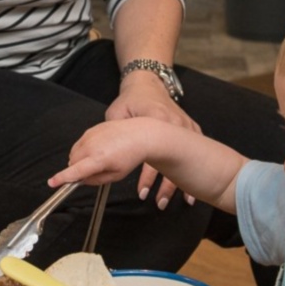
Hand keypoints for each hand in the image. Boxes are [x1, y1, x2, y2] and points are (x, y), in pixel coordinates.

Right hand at [50, 118, 154, 188]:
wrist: (140, 134)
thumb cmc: (131, 156)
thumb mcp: (116, 175)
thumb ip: (96, 180)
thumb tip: (81, 180)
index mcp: (99, 159)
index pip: (75, 171)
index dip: (62, 178)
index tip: (52, 182)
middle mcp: (92, 145)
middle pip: (72, 162)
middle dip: (77, 170)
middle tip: (93, 172)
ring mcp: (90, 135)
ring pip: (74, 153)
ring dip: (79, 160)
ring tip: (98, 160)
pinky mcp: (91, 129)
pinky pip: (79, 143)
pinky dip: (84, 150)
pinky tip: (98, 150)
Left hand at [105, 74, 200, 208]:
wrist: (149, 83)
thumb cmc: (132, 99)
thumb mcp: (116, 114)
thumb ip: (108, 137)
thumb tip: (92, 159)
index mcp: (155, 120)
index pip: (150, 155)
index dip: (147, 178)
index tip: (142, 192)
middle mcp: (172, 124)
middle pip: (170, 161)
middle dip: (164, 186)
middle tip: (158, 202)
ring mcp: (184, 127)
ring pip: (183, 160)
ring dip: (175, 184)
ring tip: (166, 200)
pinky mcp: (190, 128)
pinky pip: (192, 154)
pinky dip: (187, 171)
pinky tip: (187, 192)